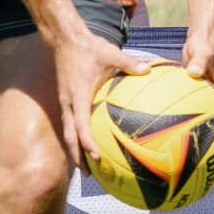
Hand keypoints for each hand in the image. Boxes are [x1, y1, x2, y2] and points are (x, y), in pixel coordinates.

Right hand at [54, 22, 155, 172]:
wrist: (65, 39)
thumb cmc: (89, 47)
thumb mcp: (110, 52)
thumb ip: (129, 62)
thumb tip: (148, 69)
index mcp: (78, 95)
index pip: (81, 125)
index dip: (88, 142)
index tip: (96, 156)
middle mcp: (69, 103)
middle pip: (70, 138)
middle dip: (78, 157)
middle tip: (90, 175)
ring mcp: (65, 102)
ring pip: (67, 133)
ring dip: (76, 151)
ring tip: (86, 167)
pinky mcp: (66, 100)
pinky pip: (70, 124)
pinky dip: (77, 137)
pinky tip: (89, 143)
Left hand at [180, 33, 213, 148]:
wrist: (202, 35)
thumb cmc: (204, 42)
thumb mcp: (202, 50)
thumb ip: (199, 60)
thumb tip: (193, 72)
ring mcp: (213, 93)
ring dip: (212, 132)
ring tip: (200, 151)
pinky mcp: (202, 91)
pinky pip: (200, 109)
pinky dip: (194, 120)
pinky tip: (177, 129)